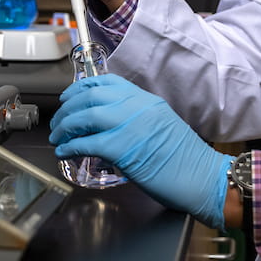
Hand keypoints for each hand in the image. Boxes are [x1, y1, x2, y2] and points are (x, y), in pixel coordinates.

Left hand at [49, 74, 232, 227]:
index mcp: (146, 100)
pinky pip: (87, 143)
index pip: (108, 82)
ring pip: (85, 116)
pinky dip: (70, 147)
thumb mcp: (161, 125)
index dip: (82, 87)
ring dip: (65, 127)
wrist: (203, 177)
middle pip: (90, 96)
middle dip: (67, 107)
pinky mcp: (123, 149)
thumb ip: (137, 119)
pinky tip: (64, 152)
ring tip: (57, 137)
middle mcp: (137, 107)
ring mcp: (129, 126)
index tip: (70, 96)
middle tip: (58, 120)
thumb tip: (112, 126)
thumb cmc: (186, 159)